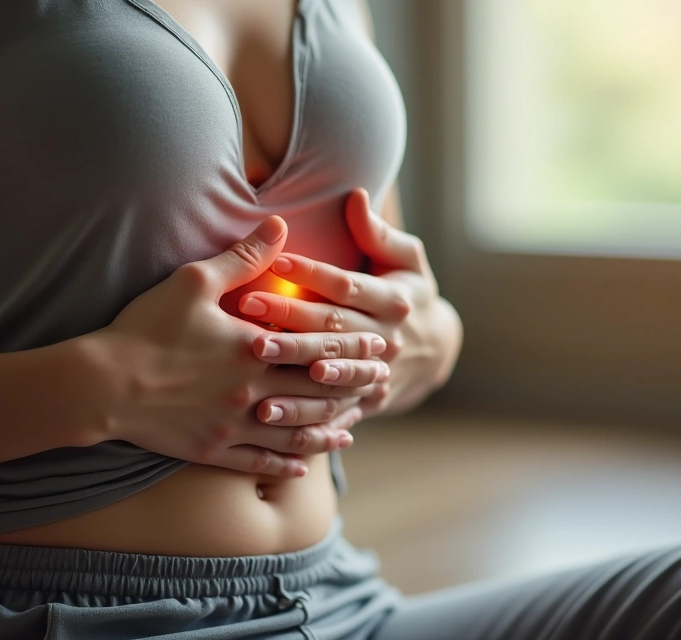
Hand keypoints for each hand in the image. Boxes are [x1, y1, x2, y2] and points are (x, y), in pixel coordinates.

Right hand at [84, 216, 390, 476]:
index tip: (378, 343)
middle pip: (317, 391)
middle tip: (382, 382)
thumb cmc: (146, 328)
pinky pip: (259, 463)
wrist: (101, 385)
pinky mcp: (213, 451)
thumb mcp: (194, 282)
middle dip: (353, 386)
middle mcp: (253, 392)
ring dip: (328, 429)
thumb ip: (243, 256)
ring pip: (295, 432)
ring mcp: (234, 426)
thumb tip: (280, 224)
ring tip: (352, 427)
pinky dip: (286, 465)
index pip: (317, 347)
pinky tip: (303, 467)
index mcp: (254, 350)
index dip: (351, 345)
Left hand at [239, 190, 461, 416]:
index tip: (274, 260)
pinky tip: (272, 417)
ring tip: (257, 359)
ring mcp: (377, 374)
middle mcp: (387, 339)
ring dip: (294, 370)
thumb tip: (356, 196)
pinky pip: (334, 412)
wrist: (435, 350)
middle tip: (246, 308)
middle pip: (334, 329)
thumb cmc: (408, 290)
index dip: (312, 273)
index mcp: (394, 301)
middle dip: (289, 319)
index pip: (347, 285)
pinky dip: (305, 417)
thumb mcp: (407, 258)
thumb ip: (379, 233)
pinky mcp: (365, 401)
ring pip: (332, 374)